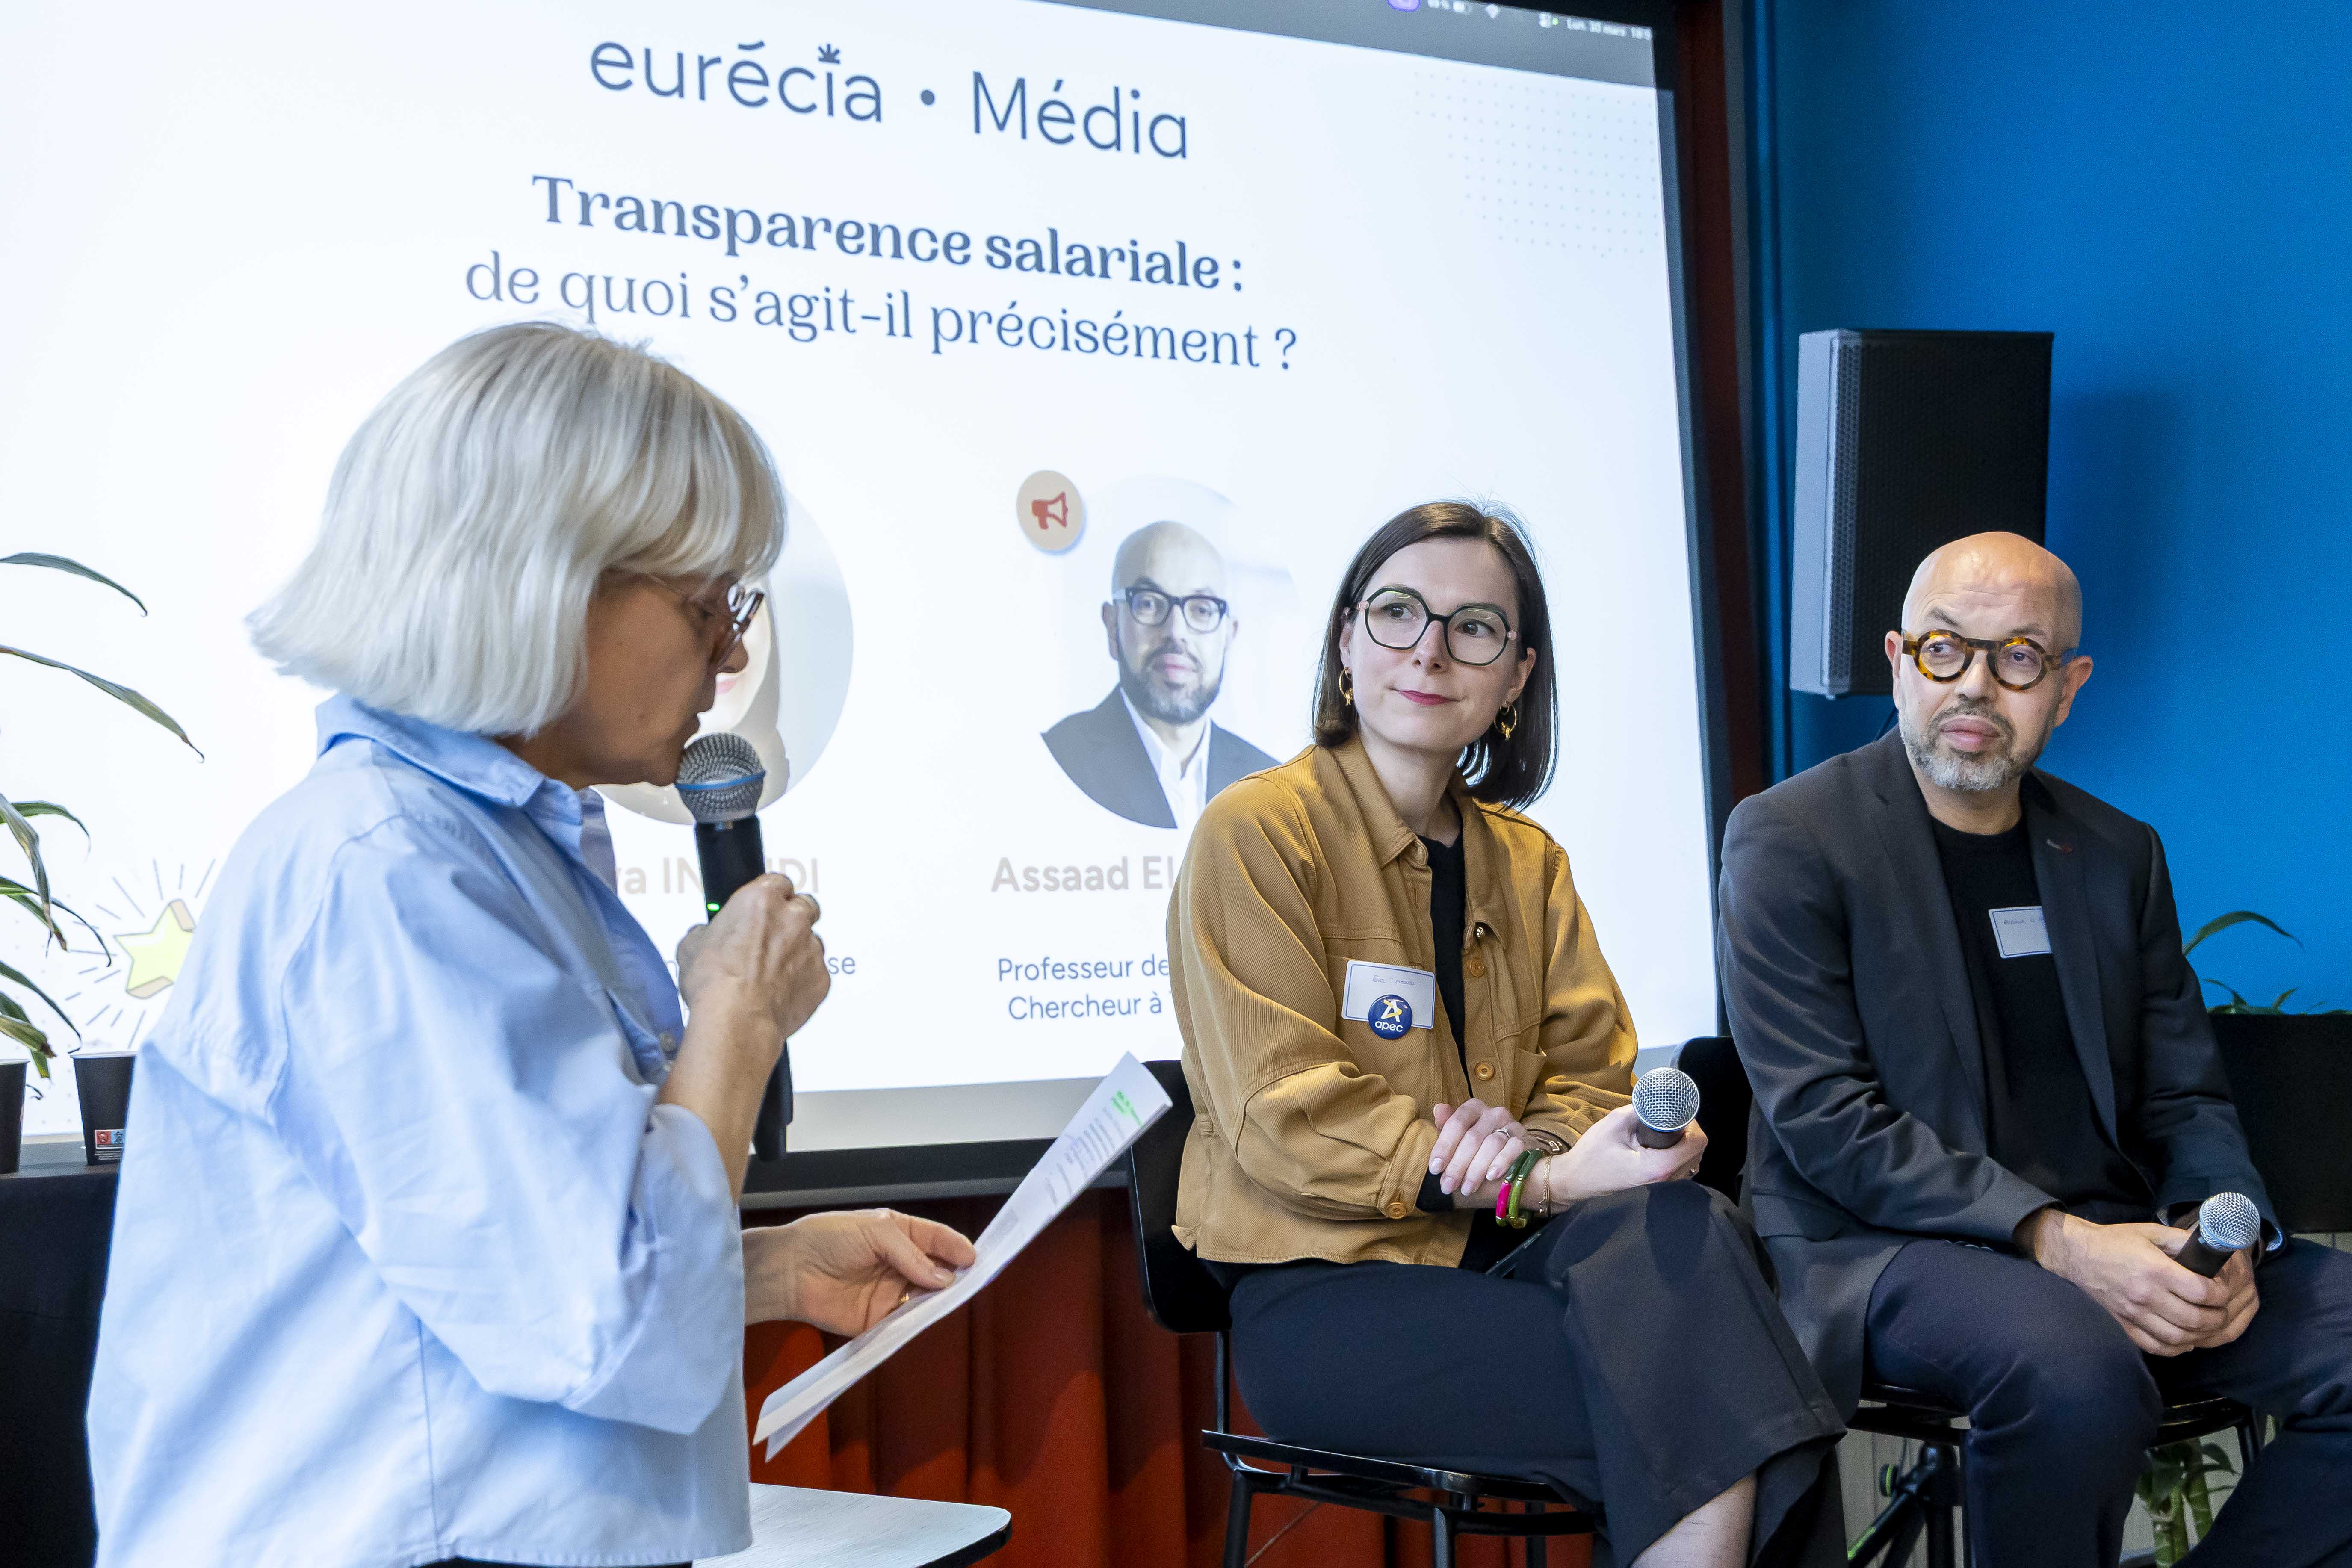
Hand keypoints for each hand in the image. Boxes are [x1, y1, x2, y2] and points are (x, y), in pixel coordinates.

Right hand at [676, 873, 828, 1043]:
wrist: (736, 1020)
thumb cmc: (716, 983)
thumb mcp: (692, 945)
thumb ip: (709, 931)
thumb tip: (708, 936)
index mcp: (761, 899)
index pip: (778, 882)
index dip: (771, 896)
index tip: (765, 907)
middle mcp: (793, 918)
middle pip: (805, 906)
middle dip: (792, 918)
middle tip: (773, 937)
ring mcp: (811, 948)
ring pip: (812, 942)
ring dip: (797, 952)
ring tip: (773, 973)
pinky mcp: (821, 978)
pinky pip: (816, 974)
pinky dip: (803, 980)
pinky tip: (781, 992)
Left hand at [744, 1209, 976, 1333]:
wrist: (788, 1271)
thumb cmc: (827, 1238)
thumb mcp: (874, 1231)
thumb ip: (911, 1254)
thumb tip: (943, 1278)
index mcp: (897, 1233)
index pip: (934, 1239)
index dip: (955, 1247)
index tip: (973, 1258)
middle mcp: (896, 1262)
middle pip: (934, 1270)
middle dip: (952, 1275)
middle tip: (970, 1281)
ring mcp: (888, 1291)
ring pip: (924, 1297)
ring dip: (938, 1300)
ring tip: (951, 1299)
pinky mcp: (876, 1319)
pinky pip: (903, 1322)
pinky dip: (917, 1322)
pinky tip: (927, 1319)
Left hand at [1428, 1098, 1525, 1198]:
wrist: (1515, 1166)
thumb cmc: (1480, 1154)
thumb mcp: (1460, 1143)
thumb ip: (1448, 1128)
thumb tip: (1438, 1109)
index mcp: (1474, 1109)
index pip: (1457, 1123)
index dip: (1444, 1146)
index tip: (1435, 1169)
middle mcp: (1494, 1113)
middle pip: (1473, 1137)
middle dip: (1457, 1164)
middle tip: (1448, 1186)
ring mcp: (1513, 1125)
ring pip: (1492, 1144)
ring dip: (1476, 1169)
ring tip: (1466, 1189)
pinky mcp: (1527, 1140)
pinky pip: (1514, 1149)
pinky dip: (1501, 1162)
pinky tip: (1491, 1177)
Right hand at [1539, 1105, 1706, 1205]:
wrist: (1577, 1180)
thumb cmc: (1592, 1154)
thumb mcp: (1615, 1123)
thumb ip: (1642, 1110)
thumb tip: (1660, 1100)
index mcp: (1658, 1166)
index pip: (1697, 1142)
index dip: (1691, 1122)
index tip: (1675, 1113)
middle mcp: (1668, 1181)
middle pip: (1697, 1151)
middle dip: (1687, 1132)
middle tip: (1668, 1121)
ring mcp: (1665, 1189)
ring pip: (1692, 1162)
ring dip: (1684, 1145)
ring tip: (1664, 1134)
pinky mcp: (1660, 1190)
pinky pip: (1682, 1170)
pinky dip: (1679, 1156)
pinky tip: (1661, 1149)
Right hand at [2020, 1212, 2249, 1355]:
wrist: (2080, 1255)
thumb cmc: (2118, 1241)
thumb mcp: (2152, 1232)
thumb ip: (2183, 1241)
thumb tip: (2212, 1252)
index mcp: (2155, 1270)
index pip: (2201, 1292)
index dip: (2220, 1294)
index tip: (2222, 1289)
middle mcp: (2145, 1295)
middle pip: (2195, 1319)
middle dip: (2218, 1317)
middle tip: (2221, 1309)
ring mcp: (2134, 1314)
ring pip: (2179, 1338)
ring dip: (2200, 1335)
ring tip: (2207, 1324)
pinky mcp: (2125, 1325)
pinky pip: (2157, 1346)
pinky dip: (2176, 1347)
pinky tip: (2185, 1338)